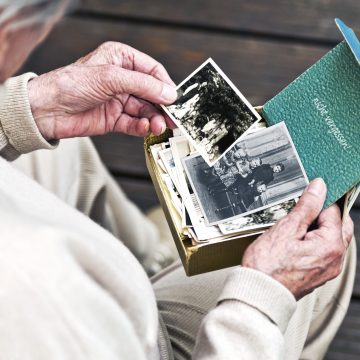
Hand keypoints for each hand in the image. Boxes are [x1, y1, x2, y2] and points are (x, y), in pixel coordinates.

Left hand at [28, 42, 177, 139]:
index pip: (152, 70)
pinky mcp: (114, 119)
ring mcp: (118, 100)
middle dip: (162, 106)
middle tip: (174, 118)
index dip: (165, 84)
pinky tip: (146, 128)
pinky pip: (134, 123)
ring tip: (160, 126)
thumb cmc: (70, 84)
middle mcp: (122, 80)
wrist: (47, 110)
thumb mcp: (110, 78)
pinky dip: (142, 127)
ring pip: (145, 110)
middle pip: (151, 93)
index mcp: (121, 59)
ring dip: (154, 119)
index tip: (175, 98)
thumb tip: (168, 93)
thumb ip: (142, 85)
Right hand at [242, 178, 353, 299]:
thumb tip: (318, 188)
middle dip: (324, 213)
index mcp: (331, 245)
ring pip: (331, 239)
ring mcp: (328, 269)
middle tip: (304, 208)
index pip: (334, 211)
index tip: (305, 196)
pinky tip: (296, 241)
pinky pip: (324, 252)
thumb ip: (307, 206)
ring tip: (295, 226)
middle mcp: (335, 259)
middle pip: (339, 225)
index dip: (319, 200)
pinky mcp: (318, 275)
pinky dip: (315, 242)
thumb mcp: (286, 228)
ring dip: (319, 228)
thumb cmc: (268, 265)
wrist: (259, 292)